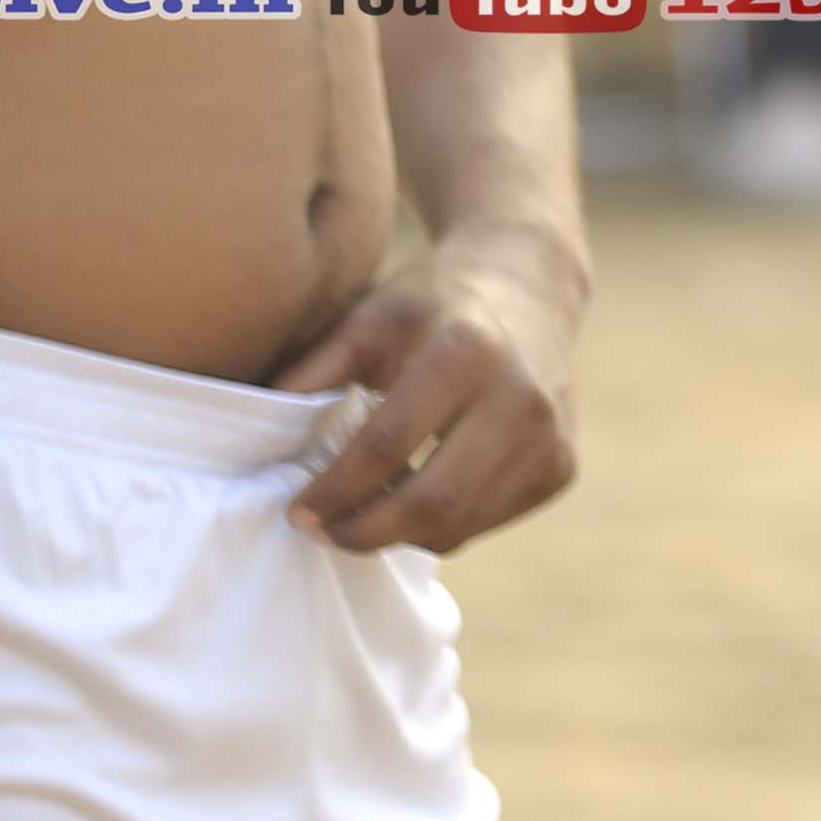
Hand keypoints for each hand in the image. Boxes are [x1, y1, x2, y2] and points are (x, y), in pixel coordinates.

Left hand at [272, 226, 585, 555]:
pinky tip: (414, 500)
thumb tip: (257, 420)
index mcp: (467, 353)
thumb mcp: (372, 316)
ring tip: (360, 518)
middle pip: (433, 503)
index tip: (296, 511)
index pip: (388, 446)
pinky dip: (443, 526)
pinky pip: (489, 522)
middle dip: (365, 531)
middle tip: (321, 532)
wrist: (530, 284)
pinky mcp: (562, 466)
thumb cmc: (435, 302)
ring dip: (400, 536)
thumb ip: (318, 366)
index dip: (334, 489)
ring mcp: (550, 437)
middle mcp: (520, 398)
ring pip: (462, 525)